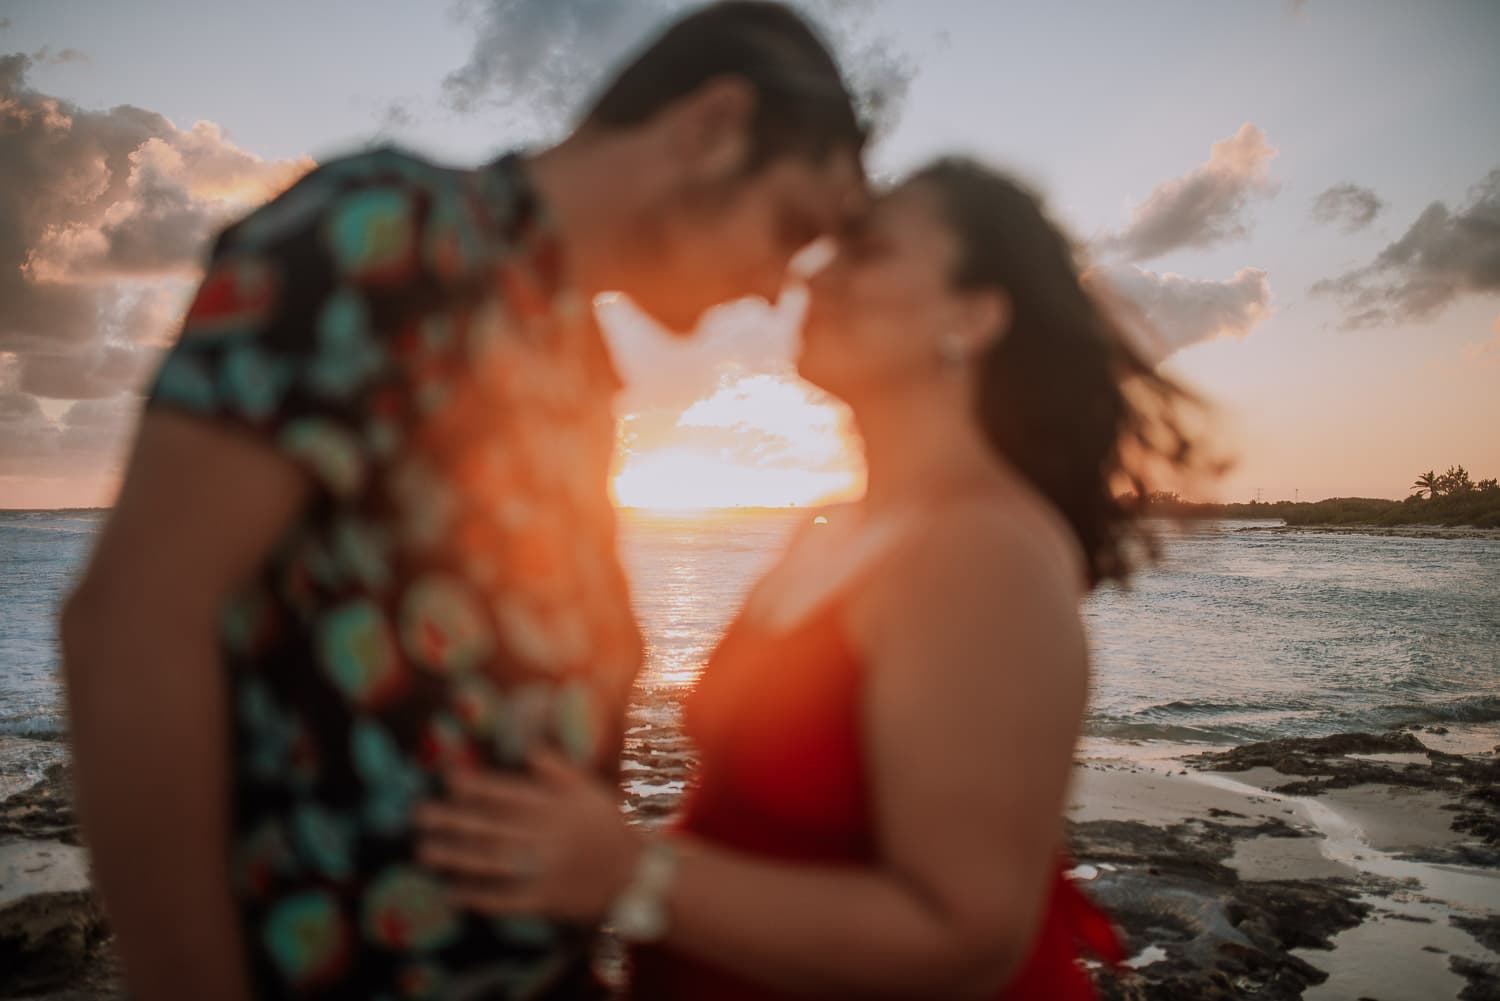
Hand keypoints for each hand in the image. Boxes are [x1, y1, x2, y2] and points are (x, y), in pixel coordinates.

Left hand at [415, 750, 643, 921]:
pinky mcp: (547, 900)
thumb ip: (559, 770)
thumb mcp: (591, 791)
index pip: (512, 794)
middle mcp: (548, 836)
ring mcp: (547, 870)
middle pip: (494, 827)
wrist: (640, 875)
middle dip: (455, 820)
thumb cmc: (610, 827)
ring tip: (425, 851)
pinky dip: (479, 897)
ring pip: (495, 861)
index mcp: (558, 807)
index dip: (480, 787)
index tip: (449, 781)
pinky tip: (452, 893)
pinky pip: (507, 899)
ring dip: (457, 857)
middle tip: (420, 816)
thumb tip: (528, 750)